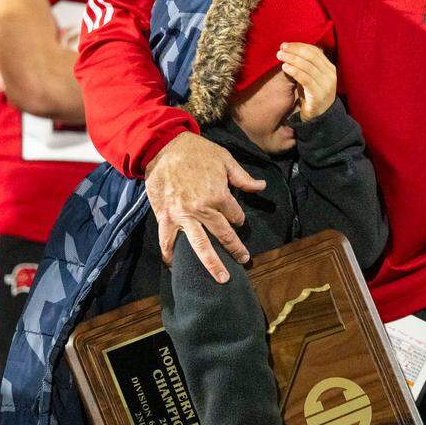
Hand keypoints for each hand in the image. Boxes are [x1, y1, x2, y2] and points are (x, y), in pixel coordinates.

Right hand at [145, 132, 264, 282]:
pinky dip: (169, 254)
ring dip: (211, 263)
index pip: (235, 216)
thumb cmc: (197, 151)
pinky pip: (167, 240)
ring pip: (199, 245)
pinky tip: (173, 265)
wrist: (164, 146)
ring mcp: (182, 216)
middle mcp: (202, 210)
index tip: (237, 219)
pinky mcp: (164, 216)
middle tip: (244, 260)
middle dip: (235, 249)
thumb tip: (261, 186)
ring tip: (221, 278)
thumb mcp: (225, 160)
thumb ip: (243, 178)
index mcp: (218, 196)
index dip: (239, 218)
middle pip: (223, 235)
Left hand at [277, 43, 335, 121]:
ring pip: (307, 66)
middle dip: (294, 50)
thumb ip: (306, 64)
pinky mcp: (318, 94)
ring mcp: (326, 84)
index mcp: (329, 68)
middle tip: (281, 49)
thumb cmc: (312, 94)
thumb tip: (290, 49)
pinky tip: (285, 67)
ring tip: (280, 56)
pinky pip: (305, 79)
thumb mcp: (311, 77)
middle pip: (311, 56)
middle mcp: (330, 74)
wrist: (320, 116)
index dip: (299, 45)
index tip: (286, 45)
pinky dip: (294, 71)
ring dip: (291, 58)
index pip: (315, 51)